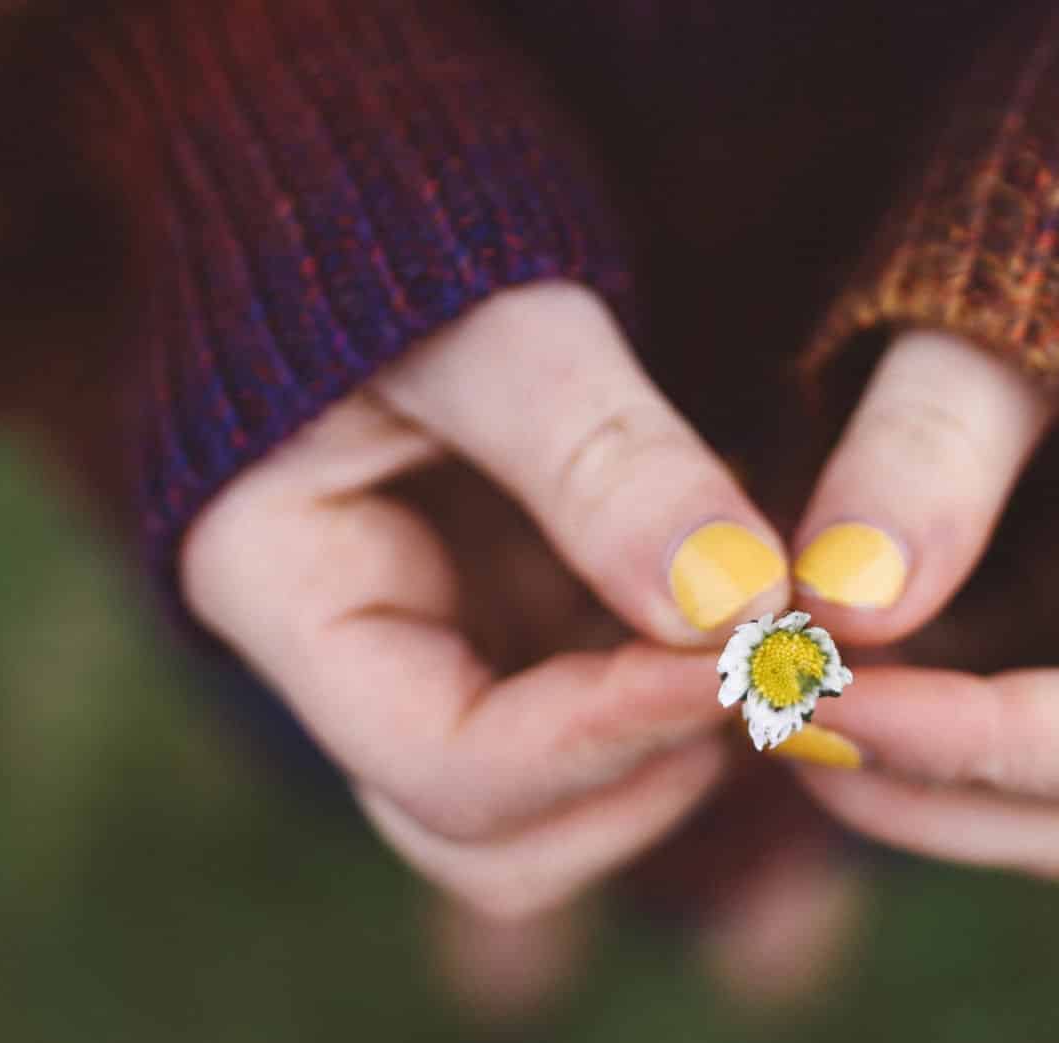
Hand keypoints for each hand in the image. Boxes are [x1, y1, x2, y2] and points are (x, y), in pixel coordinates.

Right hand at [181, 282, 790, 922]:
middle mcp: (354, 667)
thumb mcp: (492, 318)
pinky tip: (754, 605)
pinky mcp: (518, 643)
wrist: (385, 187)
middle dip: (639, 780)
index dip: (598, 738)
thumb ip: (600, 458)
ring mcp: (440, 664)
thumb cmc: (401, 223)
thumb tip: (737, 612)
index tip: (741, 664)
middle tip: (770, 676)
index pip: (439, 763)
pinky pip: (610, 733)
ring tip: (768, 644)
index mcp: (287, 594)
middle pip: (491, 840)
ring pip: (558, 819)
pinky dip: (690, 699)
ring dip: (675, 763)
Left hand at [784, 329, 1058, 882]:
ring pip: (1016, 809)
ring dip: (883, 778)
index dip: (986, 751)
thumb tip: (847, 611)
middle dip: (919, 786)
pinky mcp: (1041, 656)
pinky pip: (961, 749)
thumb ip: (934, 438)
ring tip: (758, 677)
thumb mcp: (1003, 302)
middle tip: (760, 707)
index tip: (819, 702)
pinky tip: (779, 659)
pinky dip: (872, 729)